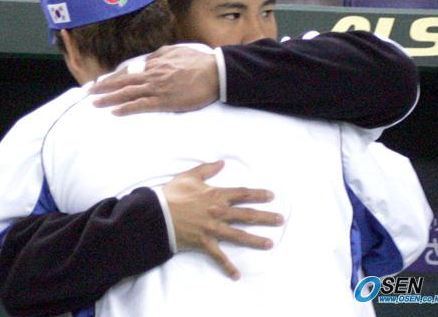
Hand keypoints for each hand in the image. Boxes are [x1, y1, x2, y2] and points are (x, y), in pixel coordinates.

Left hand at [91, 46, 218, 115]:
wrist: (214, 72)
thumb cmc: (198, 62)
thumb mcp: (175, 51)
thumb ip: (159, 56)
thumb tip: (148, 60)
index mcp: (154, 65)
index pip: (128, 72)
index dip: (113, 78)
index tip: (101, 82)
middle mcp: (152, 76)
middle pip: (122, 82)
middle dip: (104, 87)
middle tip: (89, 93)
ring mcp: (157, 89)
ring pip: (127, 93)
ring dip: (109, 99)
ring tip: (95, 103)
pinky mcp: (164, 101)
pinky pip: (141, 105)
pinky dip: (127, 108)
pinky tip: (115, 112)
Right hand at [163, 161, 283, 280]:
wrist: (157, 213)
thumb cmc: (172, 194)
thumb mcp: (189, 176)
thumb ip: (207, 169)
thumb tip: (222, 162)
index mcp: (216, 195)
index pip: (242, 194)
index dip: (258, 194)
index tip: (271, 196)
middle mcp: (218, 212)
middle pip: (247, 215)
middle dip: (265, 217)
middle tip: (280, 220)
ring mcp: (212, 228)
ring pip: (239, 235)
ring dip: (256, 240)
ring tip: (270, 243)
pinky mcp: (204, 242)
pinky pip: (218, 256)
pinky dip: (227, 266)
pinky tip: (237, 275)